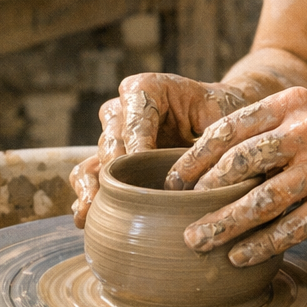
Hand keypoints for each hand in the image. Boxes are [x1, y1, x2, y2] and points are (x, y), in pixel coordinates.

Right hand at [69, 73, 248, 226]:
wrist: (215, 121)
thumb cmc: (220, 115)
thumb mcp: (219, 117)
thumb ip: (208, 137)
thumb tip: (199, 176)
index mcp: (146, 89)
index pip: (136, 116)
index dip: (137, 141)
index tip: (142, 162)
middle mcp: (122, 110)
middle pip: (111, 140)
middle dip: (112, 168)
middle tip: (118, 194)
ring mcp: (113, 138)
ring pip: (94, 160)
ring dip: (90, 187)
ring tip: (90, 211)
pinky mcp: (109, 163)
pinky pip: (89, 177)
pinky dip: (86, 196)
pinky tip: (87, 217)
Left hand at [165, 87, 306, 265]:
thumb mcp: (306, 116)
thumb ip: (266, 131)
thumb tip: (204, 163)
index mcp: (291, 104)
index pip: (230, 128)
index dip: (195, 157)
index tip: (170, 181)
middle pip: (240, 163)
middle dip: (202, 192)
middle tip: (175, 215)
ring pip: (262, 200)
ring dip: (224, 224)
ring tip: (196, 241)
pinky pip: (292, 228)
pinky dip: (261, 245)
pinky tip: (239, 257)